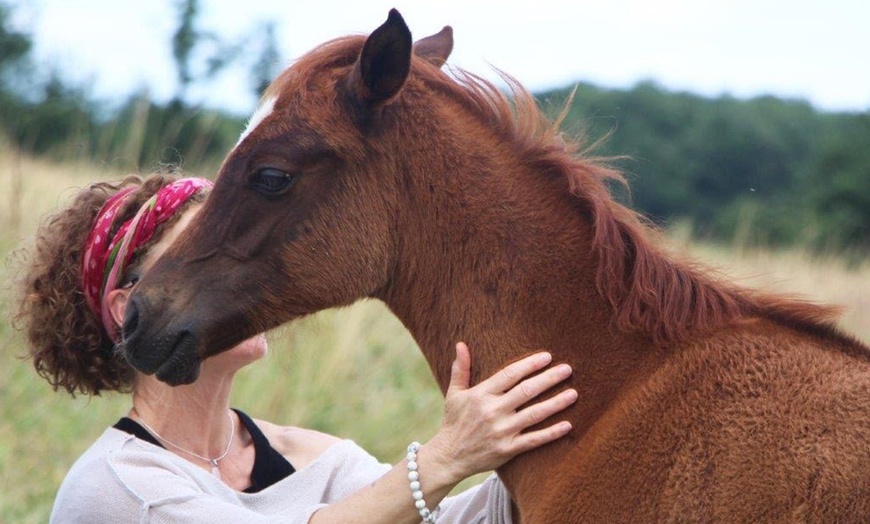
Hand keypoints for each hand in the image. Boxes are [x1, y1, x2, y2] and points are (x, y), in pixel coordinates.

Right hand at [424, 342, 576, 483]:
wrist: (449, 457)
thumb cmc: (454, 422)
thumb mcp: (454, 394)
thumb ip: (461, 369)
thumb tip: (461, 344)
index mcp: (481, 395)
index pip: (510, 375)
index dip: (529, 365)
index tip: (547, 357)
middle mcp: (492, 411)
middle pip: (526, 391)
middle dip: (549, 379)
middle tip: (568, 369)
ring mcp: (501, 431)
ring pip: (534, 414)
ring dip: (556, 403)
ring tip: (573, 393)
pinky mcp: (508, 449)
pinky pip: (533, 440)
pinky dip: (551, 433)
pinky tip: (568, 425)